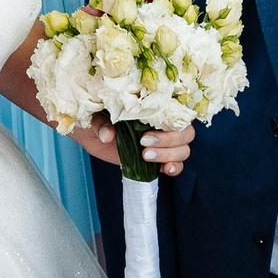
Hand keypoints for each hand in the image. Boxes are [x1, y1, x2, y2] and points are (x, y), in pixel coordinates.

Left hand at [75, 120, 192, 176]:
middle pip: (185, 133)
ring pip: (183, 149)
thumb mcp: (96, 117)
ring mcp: (163, 143)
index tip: (146, 133)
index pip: (177, 113)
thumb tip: (108, 135)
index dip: (169, 124)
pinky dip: (175, 168)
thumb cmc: (96, 117)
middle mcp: (162, 125)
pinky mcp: (158, 159)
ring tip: (145, 156)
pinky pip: (177, 164)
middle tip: (144, 145)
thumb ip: (101, 124)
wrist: (91, 132)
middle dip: (169, 142)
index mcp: (153, 108)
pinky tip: (165, 169)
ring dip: (169, 155)